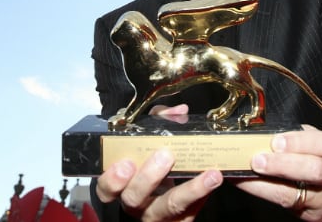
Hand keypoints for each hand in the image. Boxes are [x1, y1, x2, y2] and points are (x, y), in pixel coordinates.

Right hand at [95, 104, 223, 221]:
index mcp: (125, 185)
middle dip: (148, 177)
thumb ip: (161, 123)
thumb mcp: (154, 145)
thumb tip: (179, 111)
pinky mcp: (180, 221)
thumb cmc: (159, 168)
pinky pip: (191, 212)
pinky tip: (214, 180)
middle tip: (166, 156)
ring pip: (169, 208)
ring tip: (211, 175)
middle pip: (134, 198)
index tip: (125, 163)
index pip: (107, 187)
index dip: (112, 178)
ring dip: (190, 190)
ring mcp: (159, 216)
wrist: (175, 200)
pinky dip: (204, 195)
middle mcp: (137, 204)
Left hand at [235, 125, 321, 221]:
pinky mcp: (315, 217)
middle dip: (282, 165)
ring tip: (247, 174)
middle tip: (257, 159)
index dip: (300, 142)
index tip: (277, 139)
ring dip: (266, 184)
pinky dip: (267, 196)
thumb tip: (276, 133)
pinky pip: (289, 207)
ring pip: (296, 195)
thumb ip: (309, 139)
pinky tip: (251, 187)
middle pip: (313, 171)